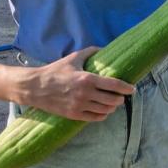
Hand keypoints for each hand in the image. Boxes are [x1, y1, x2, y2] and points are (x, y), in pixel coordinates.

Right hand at [17, 46, 134, 121]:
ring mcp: (80, 106)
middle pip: (113, 100)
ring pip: (106, 110)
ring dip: (112, 107)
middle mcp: (85, 93)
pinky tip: (103, 110)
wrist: (35, 87)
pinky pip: (95, 118)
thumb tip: (104, 49)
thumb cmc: (55, 70)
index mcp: (87, 78)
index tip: (132, 89)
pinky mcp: (74, 115)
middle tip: (121, 96)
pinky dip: (103, 114)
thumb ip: (90, 52)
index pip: (114, 85)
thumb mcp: (73, 58)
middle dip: (120, 98)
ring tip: (113, 103)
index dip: (126, 88)